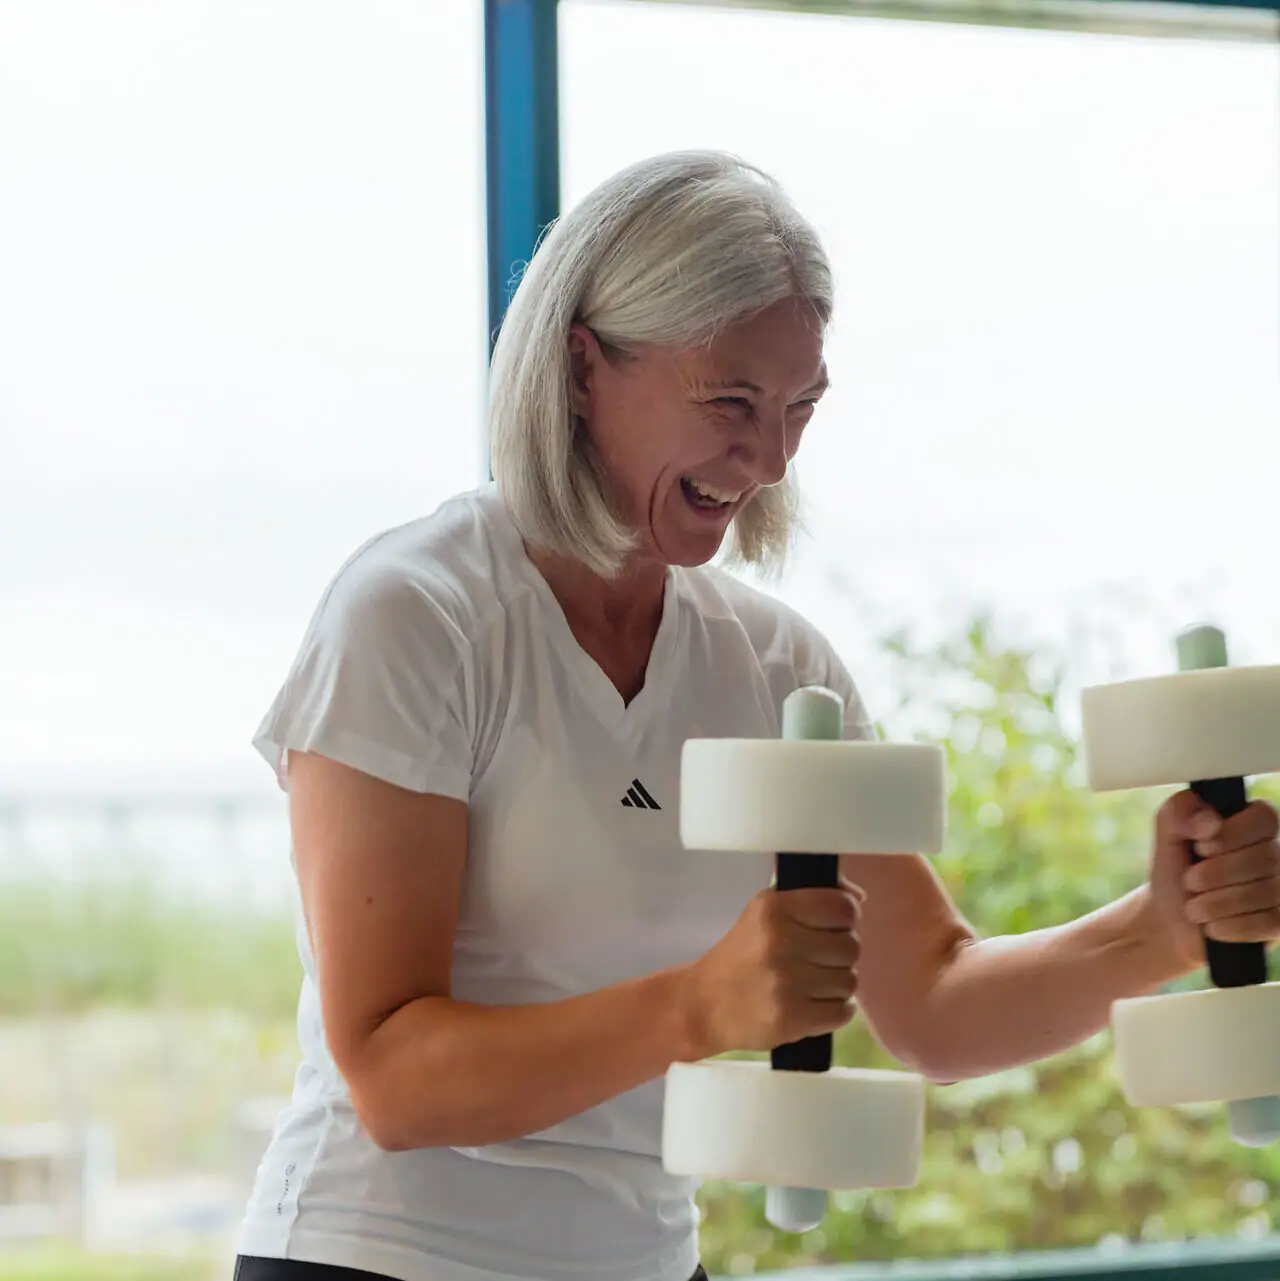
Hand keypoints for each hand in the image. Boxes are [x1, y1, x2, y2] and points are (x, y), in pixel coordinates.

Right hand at [678, 877, 862, 1058]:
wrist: (704, 1003)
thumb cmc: (742, 953)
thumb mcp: (765, 912)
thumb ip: (811, 898)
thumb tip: (860, 898)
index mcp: (775, 908)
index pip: (843, 908)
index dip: (845, 919)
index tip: (831, 928)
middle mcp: (781, 942)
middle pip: (851, 947)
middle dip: (838, 956)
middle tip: (816, 961)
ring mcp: (786, 983)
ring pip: (850, 981)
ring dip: (836, 985)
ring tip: (810, 985)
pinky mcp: (790, 1019)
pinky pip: (843, 1012)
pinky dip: (835, 1010)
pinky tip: (814, 1005)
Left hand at [1147, 791, 1279, 972]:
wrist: (1170, 923)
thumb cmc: (1175, 873)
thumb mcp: (1166, 836)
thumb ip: (1178, 812)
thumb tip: (1210, 821)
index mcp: (1250, 826)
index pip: (1264, 817)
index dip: (1232, 833)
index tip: (1201, 847)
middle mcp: (1274, 854)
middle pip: (1266, 857)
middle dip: (1216, 873)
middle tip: (1189, 882)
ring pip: (1267, 891)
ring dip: (1218, 902)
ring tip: (1193, 907)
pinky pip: (1271, 922)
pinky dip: (1233, 926)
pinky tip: (1212, 927)